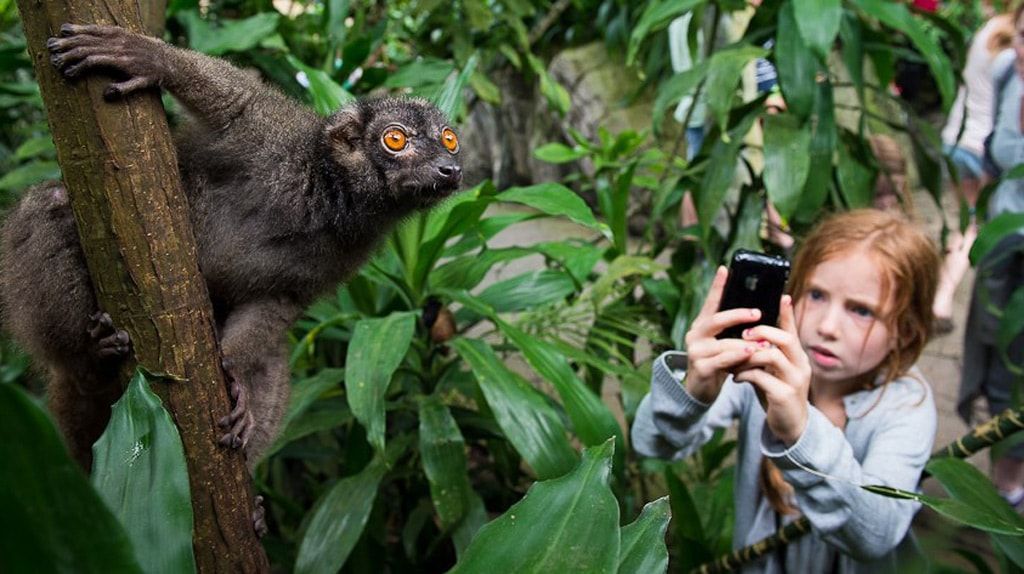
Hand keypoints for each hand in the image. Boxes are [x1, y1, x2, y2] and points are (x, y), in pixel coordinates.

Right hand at [683, 266, 763, 403]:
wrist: (700, 389)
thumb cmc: (717, 362)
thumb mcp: (724, 342)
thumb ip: (734, 330)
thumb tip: (759, 313)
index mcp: (702, 325)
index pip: (710, 302)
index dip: (717, 286)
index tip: (725, 269)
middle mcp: (696, 335)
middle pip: (716, 320)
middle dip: (738, 315)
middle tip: (757, 313)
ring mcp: (696, 352)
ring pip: (723, 343)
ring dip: (745, 343)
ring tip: (763, 343)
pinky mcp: (700, 368)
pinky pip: (722, 361)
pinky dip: (738, 358)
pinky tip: (751, 356)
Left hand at [733, 295, 811, 444]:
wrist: (790, 427)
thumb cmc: (778, 394)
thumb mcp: (773, 372)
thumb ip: (765, 355)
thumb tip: (747, 336)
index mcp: (797, 357)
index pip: (793, 331)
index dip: (788, 314)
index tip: (783, 296)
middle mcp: (800, 366)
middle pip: (785, 339)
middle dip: (762, 332)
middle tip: (744, 333)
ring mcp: (795, 381)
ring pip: (772, 357)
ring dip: (749, 355)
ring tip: (734, 359)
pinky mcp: (784, 396)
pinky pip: (762, 378)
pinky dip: (745, 375)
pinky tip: (736, 378)